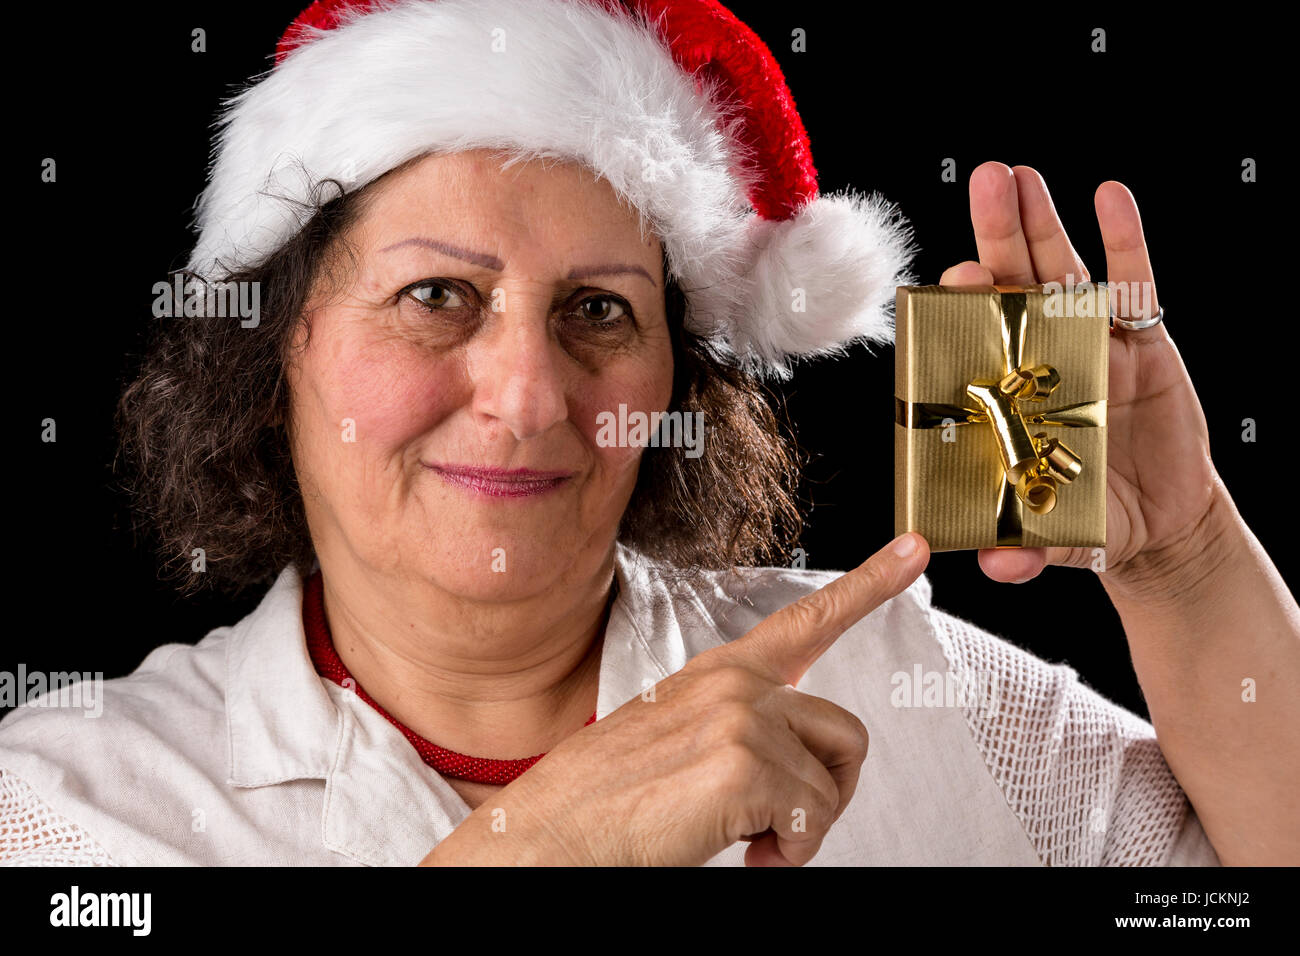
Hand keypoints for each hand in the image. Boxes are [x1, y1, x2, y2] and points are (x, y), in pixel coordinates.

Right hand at [421, 532, 929, 866]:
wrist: (545, 839)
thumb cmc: (601, 805)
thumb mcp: (671, 744)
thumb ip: (731, 730)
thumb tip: (784, 763)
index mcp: (717, 677)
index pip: (805, 621)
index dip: (869, 584)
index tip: (914, 550)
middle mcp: (734, 686)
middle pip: (846, 732)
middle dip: (828, 792)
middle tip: (778, 827)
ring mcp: (738, 717)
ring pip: (832, 782)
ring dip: (803, 829)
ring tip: (747, 842)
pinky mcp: (741, 762)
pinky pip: (812, 819)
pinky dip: (788, 853)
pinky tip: (742, 852)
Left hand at [942, 162, 1218, 587]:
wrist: (1157, 526)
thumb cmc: (1088, 521)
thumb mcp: (1057, 538)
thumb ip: (1026, 549)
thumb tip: (995, 567)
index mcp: (1003, 392)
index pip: (973, 338)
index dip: (962, 305)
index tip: (952, 279)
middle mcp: (1037, 356)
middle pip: (1010, 284)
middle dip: (996, 234)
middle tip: (986, 182)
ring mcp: (1087, 341)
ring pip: (1059, 269)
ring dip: (1041, 221)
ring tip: (1022, 175)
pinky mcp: (1141, 340)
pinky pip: (1133, 281)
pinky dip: (1124, 238)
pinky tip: (1109, 196)